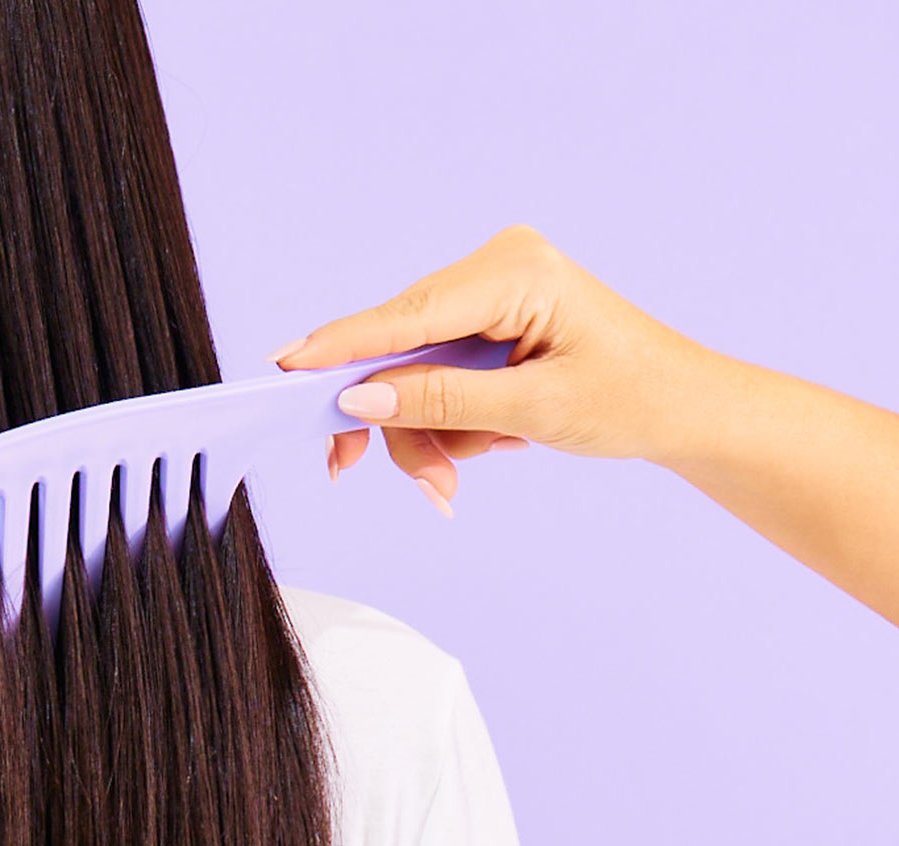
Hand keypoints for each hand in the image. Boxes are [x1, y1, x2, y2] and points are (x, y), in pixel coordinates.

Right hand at [265, 224, 725, 515]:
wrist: (687, 408)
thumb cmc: (634, 399)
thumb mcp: (535, 410)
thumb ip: (442, 401)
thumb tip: (360, 397)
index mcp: (515, 270)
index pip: (407, 313)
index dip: (342, 345)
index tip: (285, 365)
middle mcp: (495, 266)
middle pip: (401, 348)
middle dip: (399, 421)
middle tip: (412, 485)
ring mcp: (489, 290)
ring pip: (411, 368)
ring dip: (423, 433)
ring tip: (449, 485)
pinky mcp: (487, 317)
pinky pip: (433, 371)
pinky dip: (442, 420)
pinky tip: (478, 447)